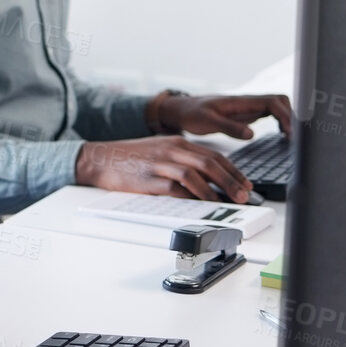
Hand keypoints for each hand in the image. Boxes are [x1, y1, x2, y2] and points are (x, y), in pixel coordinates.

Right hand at [76, 136, 251, 201]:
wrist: (99, 158)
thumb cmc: (130, 157)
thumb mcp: (160, 151)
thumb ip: (183, 160)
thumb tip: (209, 179)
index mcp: (177, 142)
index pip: (214, 155)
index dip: (234, 171)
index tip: (246, 184)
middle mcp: (171, 150)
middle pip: (210, 163)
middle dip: (232, 181)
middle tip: (245, 195)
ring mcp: (159, 163)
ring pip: (196, 174)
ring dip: (216, 190)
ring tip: (228, 201)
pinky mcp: (148, 179)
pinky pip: (175, 187)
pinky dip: (192, 196)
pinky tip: (202, 203)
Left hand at [159, 93, 291, 138]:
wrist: (182, 110)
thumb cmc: (192, 114)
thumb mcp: (207, 122)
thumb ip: (229, 127)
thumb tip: (251, 134)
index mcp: (240, 101)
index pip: (273, 102)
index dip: (285, 116)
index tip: (289, 133)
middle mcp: (248, 102)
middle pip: (281, 101)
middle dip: (291, 117)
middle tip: (293, 138)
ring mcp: (249, 108)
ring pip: (278, 107)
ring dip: (288, 119)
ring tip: (291, 138)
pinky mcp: (247, 115)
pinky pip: (271, 114)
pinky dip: (281, 122)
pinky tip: (281, 135)